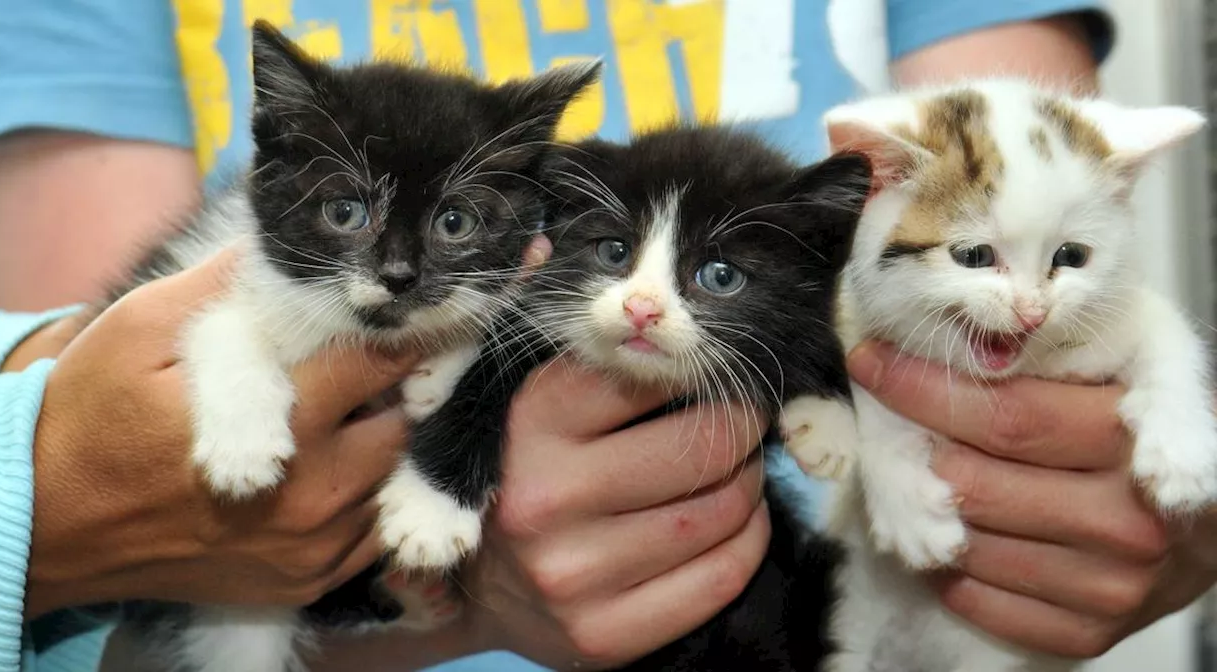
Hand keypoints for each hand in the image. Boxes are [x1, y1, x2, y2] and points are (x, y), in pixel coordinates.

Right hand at [26, 249, 419, 617]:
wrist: (46, 524)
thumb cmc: (91, 417)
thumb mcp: (142, 328)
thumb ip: (225, 284)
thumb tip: (282, 240)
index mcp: (286, 424)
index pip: (381, 364)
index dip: (395, 332)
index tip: (397, 314)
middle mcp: (315, 494)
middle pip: (400, 424)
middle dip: (389, 389)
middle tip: (358, 367)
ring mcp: (314, 546)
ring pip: (393, 479)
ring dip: (378, 444)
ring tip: (340, 416)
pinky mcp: (305, 581)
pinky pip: (373, 534)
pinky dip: (365, 499)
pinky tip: (329, 469)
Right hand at [309, 356, 769, 671]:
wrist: (473, 588)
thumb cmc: (517, 470)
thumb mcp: (522, 394)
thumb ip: (566, 339)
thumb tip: (580, 259)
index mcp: (528, 424)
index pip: (653, 372)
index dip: (704, 367)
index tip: (718, 370)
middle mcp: (545, 501)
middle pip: (703, 447)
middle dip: (742, 427)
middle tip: (742, 421)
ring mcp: (574, 577)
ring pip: (721, 513)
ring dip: (750, 484)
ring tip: (733, 470)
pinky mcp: (605, 636)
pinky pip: (722, 577)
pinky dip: (749, 541)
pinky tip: (735, 523)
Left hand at [848, 340, 1216, 658]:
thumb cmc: (1155, 427)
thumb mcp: (1131, 364)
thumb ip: (1054, 350)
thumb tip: (950, 339)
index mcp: (1136, 442)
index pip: (1004, 418)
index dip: (924, 389)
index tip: (873, 362)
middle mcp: (1127, 521)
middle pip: (975, 485)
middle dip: (915, 449)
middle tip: (891, 424)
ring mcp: (1111, 586)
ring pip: (969, 546)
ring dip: (928, 512)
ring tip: (923, 480)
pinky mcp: (1090, 632)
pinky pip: (984, 605)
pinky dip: (950, 571)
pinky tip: (953, 536)